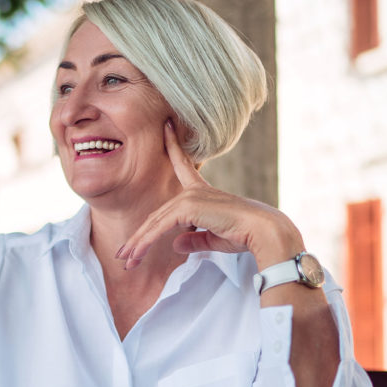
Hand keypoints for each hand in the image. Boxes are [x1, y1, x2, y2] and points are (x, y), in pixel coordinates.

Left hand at [116, 121, 301, 269]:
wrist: (263, 231)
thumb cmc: (244, 234)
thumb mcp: (213, 238)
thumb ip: (193, 239)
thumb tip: (175, 244)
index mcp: (202, 191)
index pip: (182, 165)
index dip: (173, 145)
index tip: (166, 126)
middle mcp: (193, 190)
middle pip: (157, 215)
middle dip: (139, 237)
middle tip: (124, 254)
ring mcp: (189, 197)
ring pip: (154, 223)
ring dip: (138, 244)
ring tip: (126, 260)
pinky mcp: (187, 208)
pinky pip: (159, 228)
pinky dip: (145, 243)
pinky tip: (136, 255)